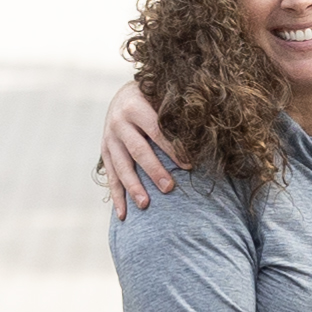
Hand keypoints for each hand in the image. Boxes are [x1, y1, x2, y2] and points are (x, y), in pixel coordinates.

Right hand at [96, 81, 180, 218]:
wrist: (123, 96)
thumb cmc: (153, 98)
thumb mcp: (161, 96)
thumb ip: (176, 110)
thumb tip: (206, 125)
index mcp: (135, 106)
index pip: (156, 130)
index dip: (172, 148)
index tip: (190, 166)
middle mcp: (118, 122)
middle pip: (138, 150)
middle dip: (154, 171)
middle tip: (169, 188)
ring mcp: (109, 139)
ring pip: (121, 167)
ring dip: (133, 187)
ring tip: (145, 205)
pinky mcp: (105, 152)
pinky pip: (111, 177)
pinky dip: (117, 196)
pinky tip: (123, 215)